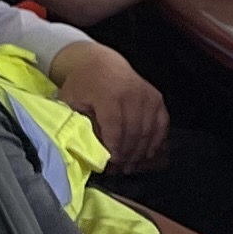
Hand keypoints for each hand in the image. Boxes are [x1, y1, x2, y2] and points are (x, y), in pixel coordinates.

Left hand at [52, 44, 169, 168]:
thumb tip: (88, 150)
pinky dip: (156, 141)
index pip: (115, 129)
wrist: (100, 63)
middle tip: (119, 170)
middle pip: (133, 132)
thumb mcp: (71, 102)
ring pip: (148, 131)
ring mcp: (148, 96)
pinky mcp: (157, 98)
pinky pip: (161, 125)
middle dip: (127, 155)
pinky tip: (147, 154)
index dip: (114, 150)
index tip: (110, 166)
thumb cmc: (82, 86)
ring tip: (130, 166)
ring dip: (140, 152)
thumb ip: (79, 124)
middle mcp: (133, 95)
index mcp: (109, 95)